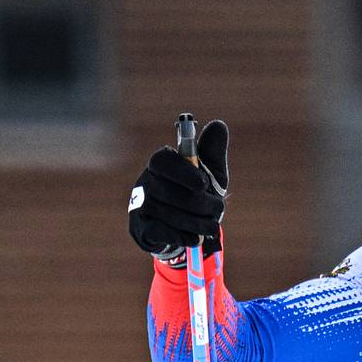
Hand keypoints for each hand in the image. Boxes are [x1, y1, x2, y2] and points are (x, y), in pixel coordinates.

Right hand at [128, 119, 229, 261]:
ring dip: (198, 223)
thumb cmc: (194, 194)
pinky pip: (165, 233)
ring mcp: (141, 206)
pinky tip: (195, 237)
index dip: (184, 173)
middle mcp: (146, 182)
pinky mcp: (143, 228)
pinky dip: (185, 236)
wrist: (178, 228)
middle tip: (219, 209)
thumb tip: (219, 125)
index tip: (203, 183)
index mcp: (160, 164)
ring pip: (172, 215)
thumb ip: (212, 152)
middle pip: (173, 193)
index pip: (164, 162)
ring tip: (212, 226)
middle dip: (202, 204)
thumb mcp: (208, 174)